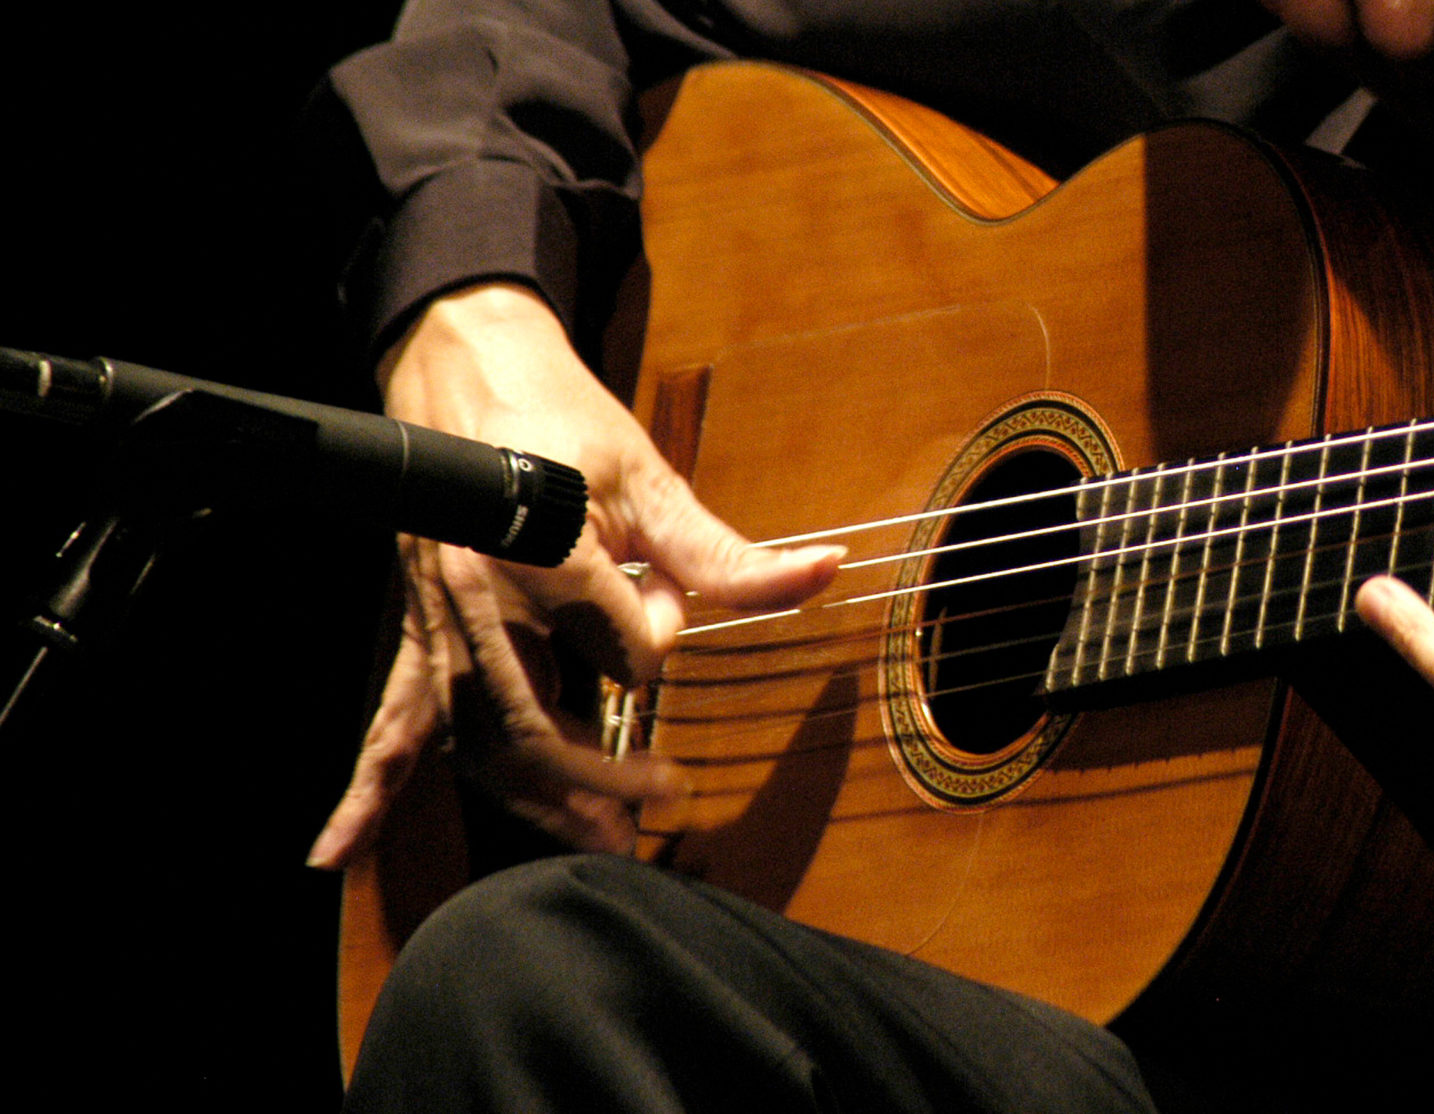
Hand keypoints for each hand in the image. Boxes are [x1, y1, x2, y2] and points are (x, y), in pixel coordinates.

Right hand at [306, 283, 842, 867]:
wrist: (468, 370)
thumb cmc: (562, 420)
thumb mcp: (655, 481)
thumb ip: (729, 553)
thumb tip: (823, 572)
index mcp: (544, 555)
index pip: (625, 653)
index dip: (660, 636)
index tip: (672, 603)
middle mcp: (479, 598)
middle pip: (536, 725)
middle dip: (601, 778)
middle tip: (660, 804)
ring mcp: (438, 621)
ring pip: (479, 740)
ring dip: (533, 797)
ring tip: (594, 834)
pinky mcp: (417, 633)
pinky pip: (390, 722)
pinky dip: (367, 792)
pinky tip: (338, 851)